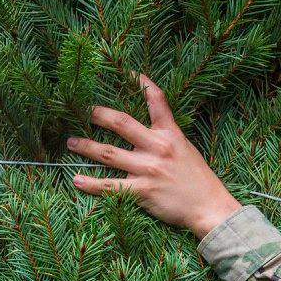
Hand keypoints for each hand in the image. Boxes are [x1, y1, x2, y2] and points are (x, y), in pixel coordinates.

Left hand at [68, 76, 241, 238]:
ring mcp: (148, 169)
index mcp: (170, 134)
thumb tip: (142, 134)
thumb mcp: (186, 149)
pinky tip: (77, 180)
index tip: (130, 73)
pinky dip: (90, 184)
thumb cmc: (199, 180)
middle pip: (121, 123)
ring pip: (108, 153)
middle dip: (98, 114)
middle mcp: (157, 147)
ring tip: (71, 142)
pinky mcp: (142, 191)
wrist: (209, 207)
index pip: (156, 101)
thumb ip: (166, 138)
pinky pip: (110, 186)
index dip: (142, 84)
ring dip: (86, 146)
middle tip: (82, 110)